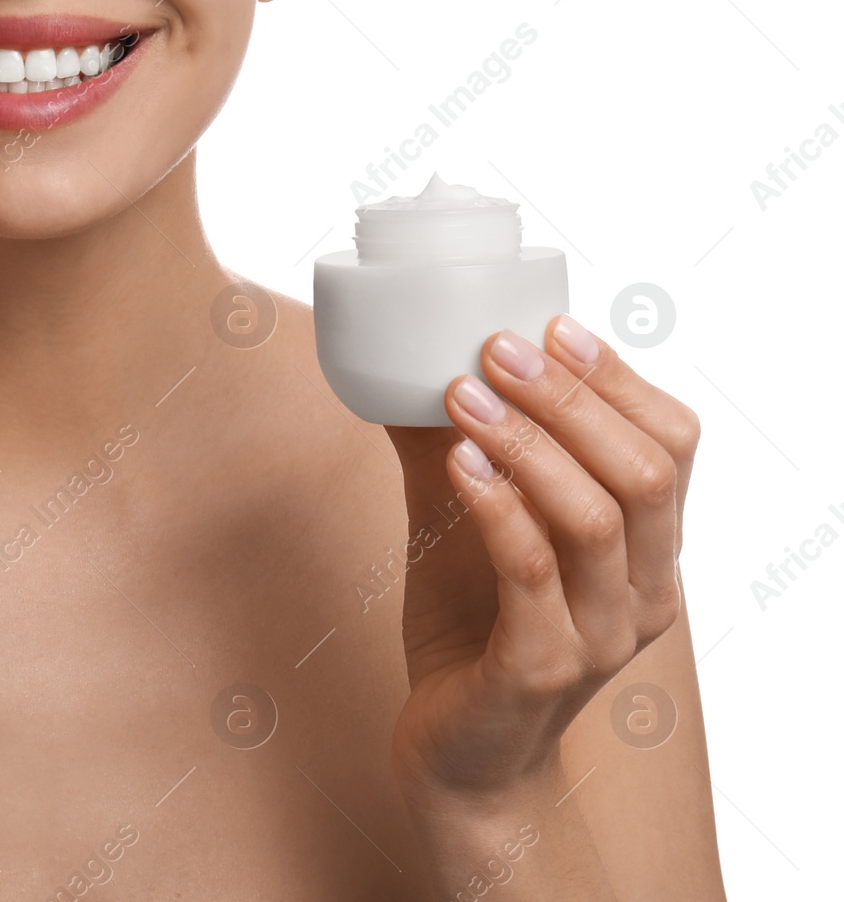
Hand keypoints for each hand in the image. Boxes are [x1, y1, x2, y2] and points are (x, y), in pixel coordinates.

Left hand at [382, 315, 699, 806]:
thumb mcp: (465, 517)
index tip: (551, 324)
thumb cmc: (472, 623)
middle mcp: (642, 592)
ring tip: (460, 394)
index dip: (618, 378)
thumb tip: (406, 355)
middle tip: (496, 347)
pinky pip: (534, 577)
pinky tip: (456, 464)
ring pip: (594, 519)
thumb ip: (458, 444)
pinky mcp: (540, 671)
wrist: (459, 753)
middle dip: (569, 396)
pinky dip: (497, 509)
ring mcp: (599, 637)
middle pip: (642, 472)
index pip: (672, 445)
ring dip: (526, 443)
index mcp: (647, 548)